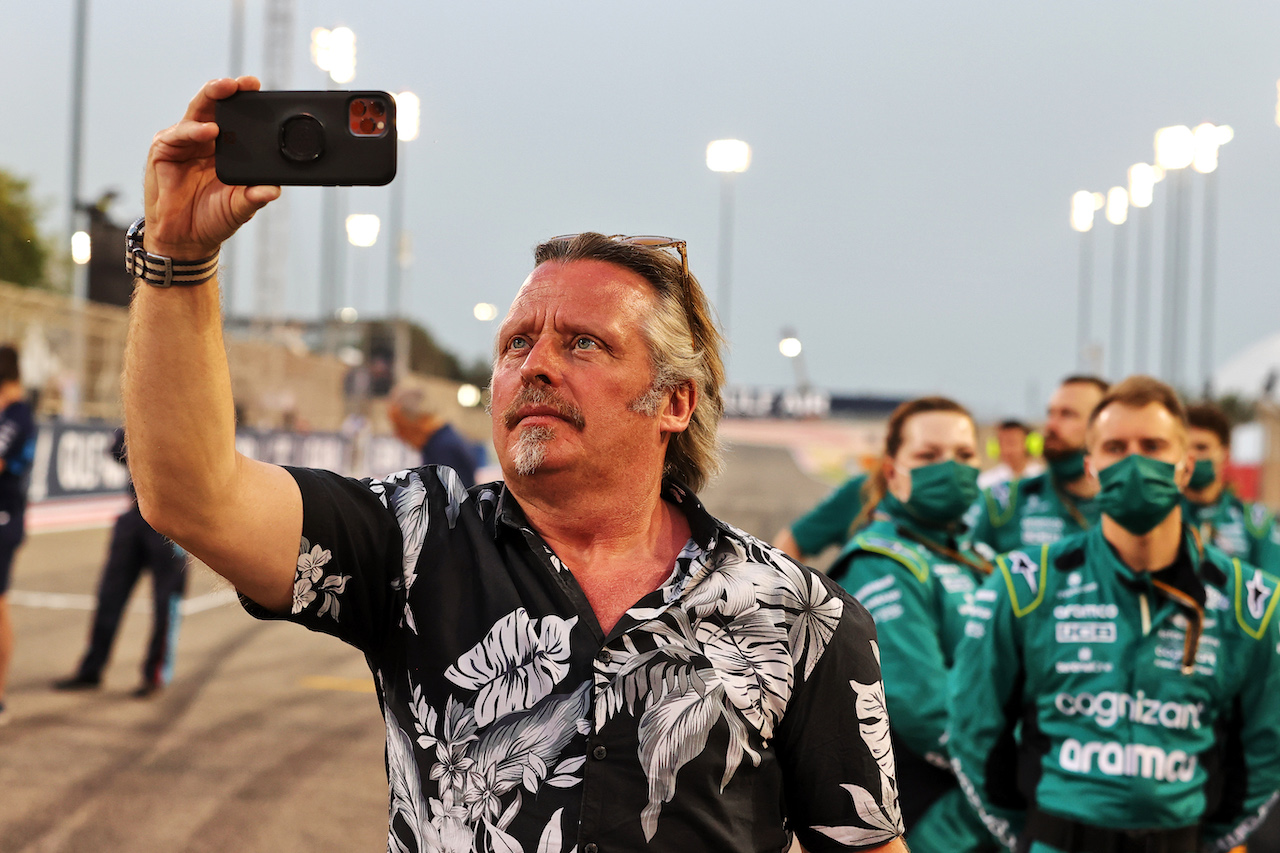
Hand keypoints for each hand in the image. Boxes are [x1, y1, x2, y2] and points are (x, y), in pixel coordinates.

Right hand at [143, 76, 280, 259]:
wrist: (186, 239)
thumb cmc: (213, 218)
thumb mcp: (241, 207)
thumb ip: (256, 196)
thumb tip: (274, 188)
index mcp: (225, 148)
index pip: (235, 118)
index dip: (246, 102)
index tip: (259, 89)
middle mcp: (203, 140)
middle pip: (214, 106)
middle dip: (228, 90)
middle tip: (243, 82)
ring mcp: (183, 143)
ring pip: (195, 112)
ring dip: (210, 99)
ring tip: (226, 92)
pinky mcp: (163, 151)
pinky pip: (177, 135)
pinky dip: (192, 131)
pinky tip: (207, 130)